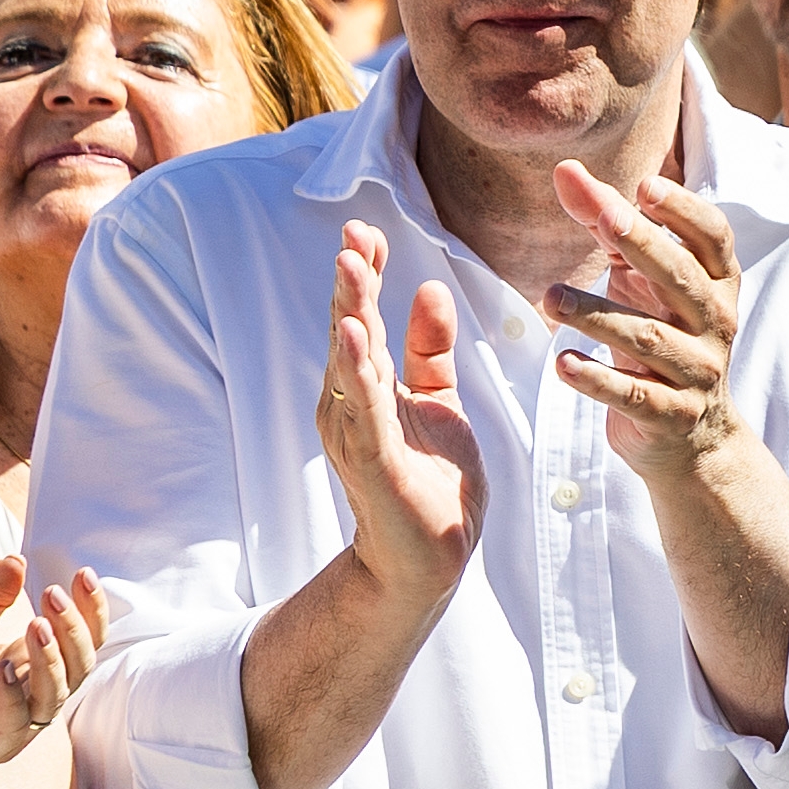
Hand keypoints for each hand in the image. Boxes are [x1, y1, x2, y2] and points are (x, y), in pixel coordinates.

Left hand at [0, 555, 105, 788]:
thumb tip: (17, 558)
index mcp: (28, 665)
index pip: (79, 639)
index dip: (90, 610)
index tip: (83, 573)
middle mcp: (31, 695)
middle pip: (80, 665)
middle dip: (75, 628)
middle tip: (55, 593)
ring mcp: (12, 725)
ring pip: (54, 695)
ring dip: (52, 659)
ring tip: (37, 624)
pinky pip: (12, 725)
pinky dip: (14, 696)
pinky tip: (4, 667)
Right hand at [316, 223, 482, 601]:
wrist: (429, 558)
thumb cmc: (431, 479)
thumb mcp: (439, 401)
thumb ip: (430, 349)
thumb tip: (429, 286)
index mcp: (368, 387)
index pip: (363, 319)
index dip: (365, 275)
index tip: (367, 230)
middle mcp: (351, 404)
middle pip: (350, 332)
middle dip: (352, 282)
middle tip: (352, 234)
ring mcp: (357, 432)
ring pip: (350, 362)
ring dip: (349, 312)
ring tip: (350, 266)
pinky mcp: (373, 462)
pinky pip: (365, 409)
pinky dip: (358, 371)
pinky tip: (355, 335)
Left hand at [546, 163, 753, 488]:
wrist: (693, 438)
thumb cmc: (663, 337)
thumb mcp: (639, 280)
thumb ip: (605, 225)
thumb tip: (566, 170)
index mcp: (716, 284)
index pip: (714, 238)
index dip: (685, 211)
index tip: (645, 187)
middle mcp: (715, 324)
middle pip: (683, 279)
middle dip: (646, 245)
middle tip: (604, 218)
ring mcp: (697, 372)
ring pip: (649, 338)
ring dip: (599, 316)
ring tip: (550, 297)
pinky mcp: (671, 415)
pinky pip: (633, 395)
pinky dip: (598, 380)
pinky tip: (563, 364)